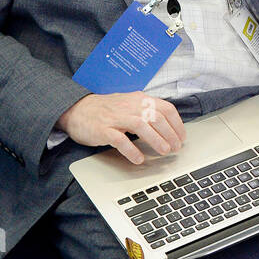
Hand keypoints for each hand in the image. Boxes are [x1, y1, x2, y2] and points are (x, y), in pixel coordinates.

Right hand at [57, 92, 184, 164]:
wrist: (76, 109)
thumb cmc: (106, 110)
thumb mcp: (130, 104)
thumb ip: (147, 111)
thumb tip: (168, 126)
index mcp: (139, 99)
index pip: (165, 108)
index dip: (177, 123)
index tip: (182, 137)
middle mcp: (130, 106)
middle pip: (156, 117)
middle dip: (170, 133)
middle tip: (176, 147)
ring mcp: (116, 117)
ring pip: (141, 125)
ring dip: (156, 139)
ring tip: (164, 151)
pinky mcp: (103, 129)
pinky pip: (120, 139)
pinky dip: (131, 149)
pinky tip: (139, 158)